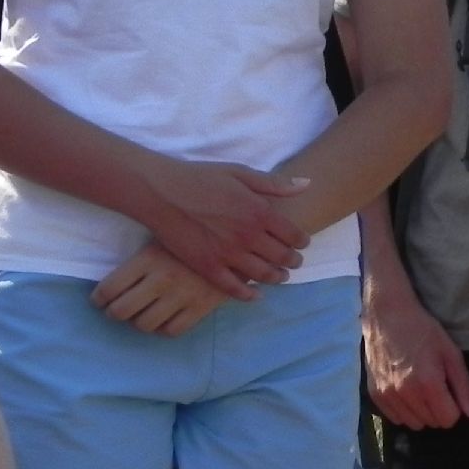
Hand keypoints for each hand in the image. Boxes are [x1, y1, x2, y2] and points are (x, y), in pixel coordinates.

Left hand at [92, 241, 225, 336]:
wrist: (237, 238)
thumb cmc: (193, 234)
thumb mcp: (163, 236)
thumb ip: (139, 257)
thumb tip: (111, 280)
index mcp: (148, 258)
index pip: (108, 289)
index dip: (99, 298)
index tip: (101, 299)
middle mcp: (162, 279)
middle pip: (121, 312)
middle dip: (114, 313)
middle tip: (117, 308)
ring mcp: (182, 295)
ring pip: (144, 325)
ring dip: (138, 322)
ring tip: (140, 313)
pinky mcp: (200, 307)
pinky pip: (171, 331)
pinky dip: (162, 329)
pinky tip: (163, 318)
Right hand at [139, 158, 310, 299]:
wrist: (163, 193)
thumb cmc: (202, 178)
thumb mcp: (241, 173)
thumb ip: (274, 183)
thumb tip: (306, 185)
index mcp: (259, 211)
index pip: (292, 234)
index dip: (301, 241)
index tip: (303, 243)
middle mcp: (247, 236)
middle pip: (281, 256)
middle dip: (293, 261)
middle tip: (296, 263)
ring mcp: (228, 254)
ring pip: (262, 274)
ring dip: (277, 278)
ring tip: (282, 277)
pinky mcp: (207, 267)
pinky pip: (233, 288)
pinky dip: (248, 294)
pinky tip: (255, 295)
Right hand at [364, 286, 468, 429]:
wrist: (388, 315)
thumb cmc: (424, 331)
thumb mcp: (451, 354)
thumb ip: (465, 388)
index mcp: (428, 383)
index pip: (448, 419)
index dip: (454, 407)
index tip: (450, 390)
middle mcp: (405, 394)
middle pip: (432, 423)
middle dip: (438, 408)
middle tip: (435, 384)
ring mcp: (387, 396)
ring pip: (414, 424)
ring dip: (421, 411)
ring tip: (420, 386)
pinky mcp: (374, 395)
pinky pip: (395, 419)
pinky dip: (404, 410)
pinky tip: (405, 389)